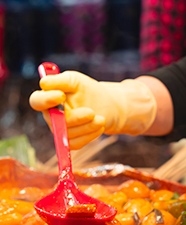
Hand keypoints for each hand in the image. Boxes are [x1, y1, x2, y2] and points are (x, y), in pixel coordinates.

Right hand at [29, 71, 156, 149]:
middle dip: (74, 119)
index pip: (37, 101)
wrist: (109, 106)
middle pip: (55, 123)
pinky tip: (100, 126)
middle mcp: (54, 118)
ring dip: (86, 128)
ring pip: (69, 135)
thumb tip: (45, 83)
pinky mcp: (76, 141)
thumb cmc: (93, 92)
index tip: (60, 97)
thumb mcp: (78, 81)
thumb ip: (62, 80)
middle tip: (92, 112)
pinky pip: (78, 143)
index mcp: (50, 101)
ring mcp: (64, 132)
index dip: (45, 100)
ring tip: (100, 118)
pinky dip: (91, 135)